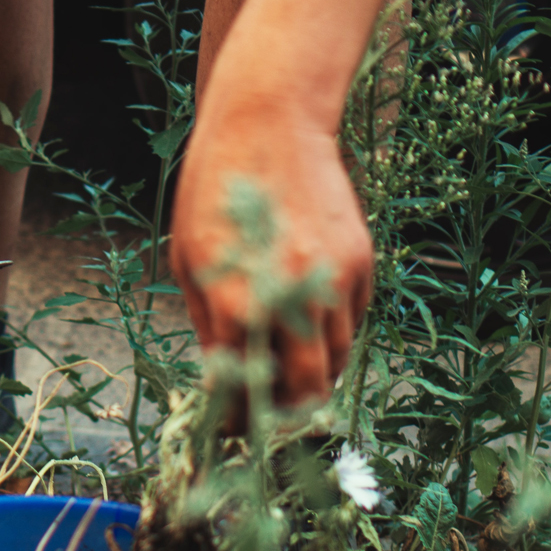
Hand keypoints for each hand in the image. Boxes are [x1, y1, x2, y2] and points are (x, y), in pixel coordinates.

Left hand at [167, 103, 375, 406]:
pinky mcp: (360, 264)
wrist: (270, 123)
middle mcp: (293, 300)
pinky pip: (354, 320)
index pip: (246, 390)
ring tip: (288, 366)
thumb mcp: (191, 263)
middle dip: (287, 411)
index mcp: (240, 306)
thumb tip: (223, 380)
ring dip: (314, 373)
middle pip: (306, 392)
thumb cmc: (215, 191)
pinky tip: (308, 318)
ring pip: (337, 359)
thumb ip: (212, 328)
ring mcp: (334, 283)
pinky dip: (334, 333)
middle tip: (270, 411)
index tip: (234, 427)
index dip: (239, 418)